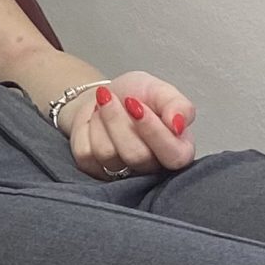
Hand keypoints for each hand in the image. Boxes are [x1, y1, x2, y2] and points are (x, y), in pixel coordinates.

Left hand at [64, 72, 196, 180]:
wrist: (105, 94)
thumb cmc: (138, 95)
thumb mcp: (162, 91)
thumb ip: (179, 106)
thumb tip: (179, 125)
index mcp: (178, 151)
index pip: (174, 157)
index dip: (153, 131)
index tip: (136, 103)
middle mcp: (152, 168)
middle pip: (136, 155)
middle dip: (120, 120)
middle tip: (116, 98)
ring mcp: (123, 173)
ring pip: (108, 154)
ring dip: (103, 120)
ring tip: (106, 106)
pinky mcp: (96, 171)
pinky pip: (85, 154)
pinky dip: (86, 129)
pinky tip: (95, 122)